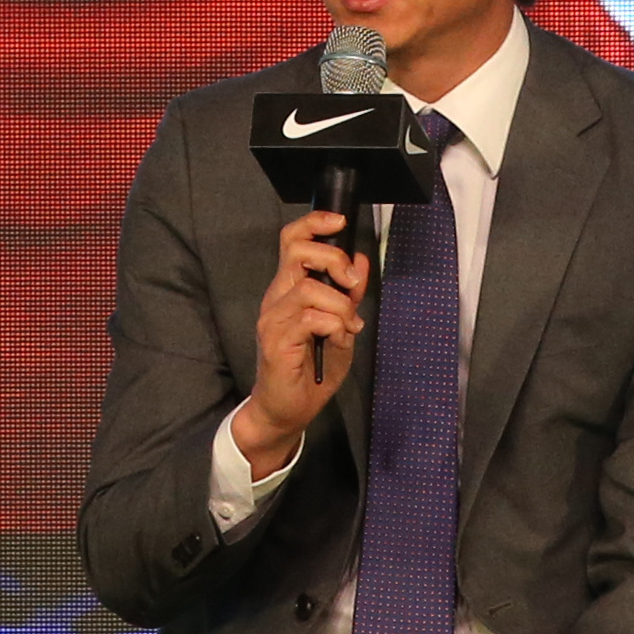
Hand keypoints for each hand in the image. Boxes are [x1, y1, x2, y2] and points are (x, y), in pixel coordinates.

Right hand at [233, 208, 368, 471]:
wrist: (286, 411)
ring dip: (339, 303)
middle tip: (350, 283)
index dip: (314, 223)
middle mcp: (276, 298)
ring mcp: (272, 318)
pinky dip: (333, 324)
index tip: (339, 221)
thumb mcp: (341, 327)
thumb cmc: (310, 371)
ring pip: (308, 287)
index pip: (292, 240)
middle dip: (333, 259)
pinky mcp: (274, 341)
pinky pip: (309, 318)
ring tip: (347, 324)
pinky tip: (337, 339)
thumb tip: (360, 262)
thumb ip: (348, 295)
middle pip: (298, 252)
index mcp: (288, 290)